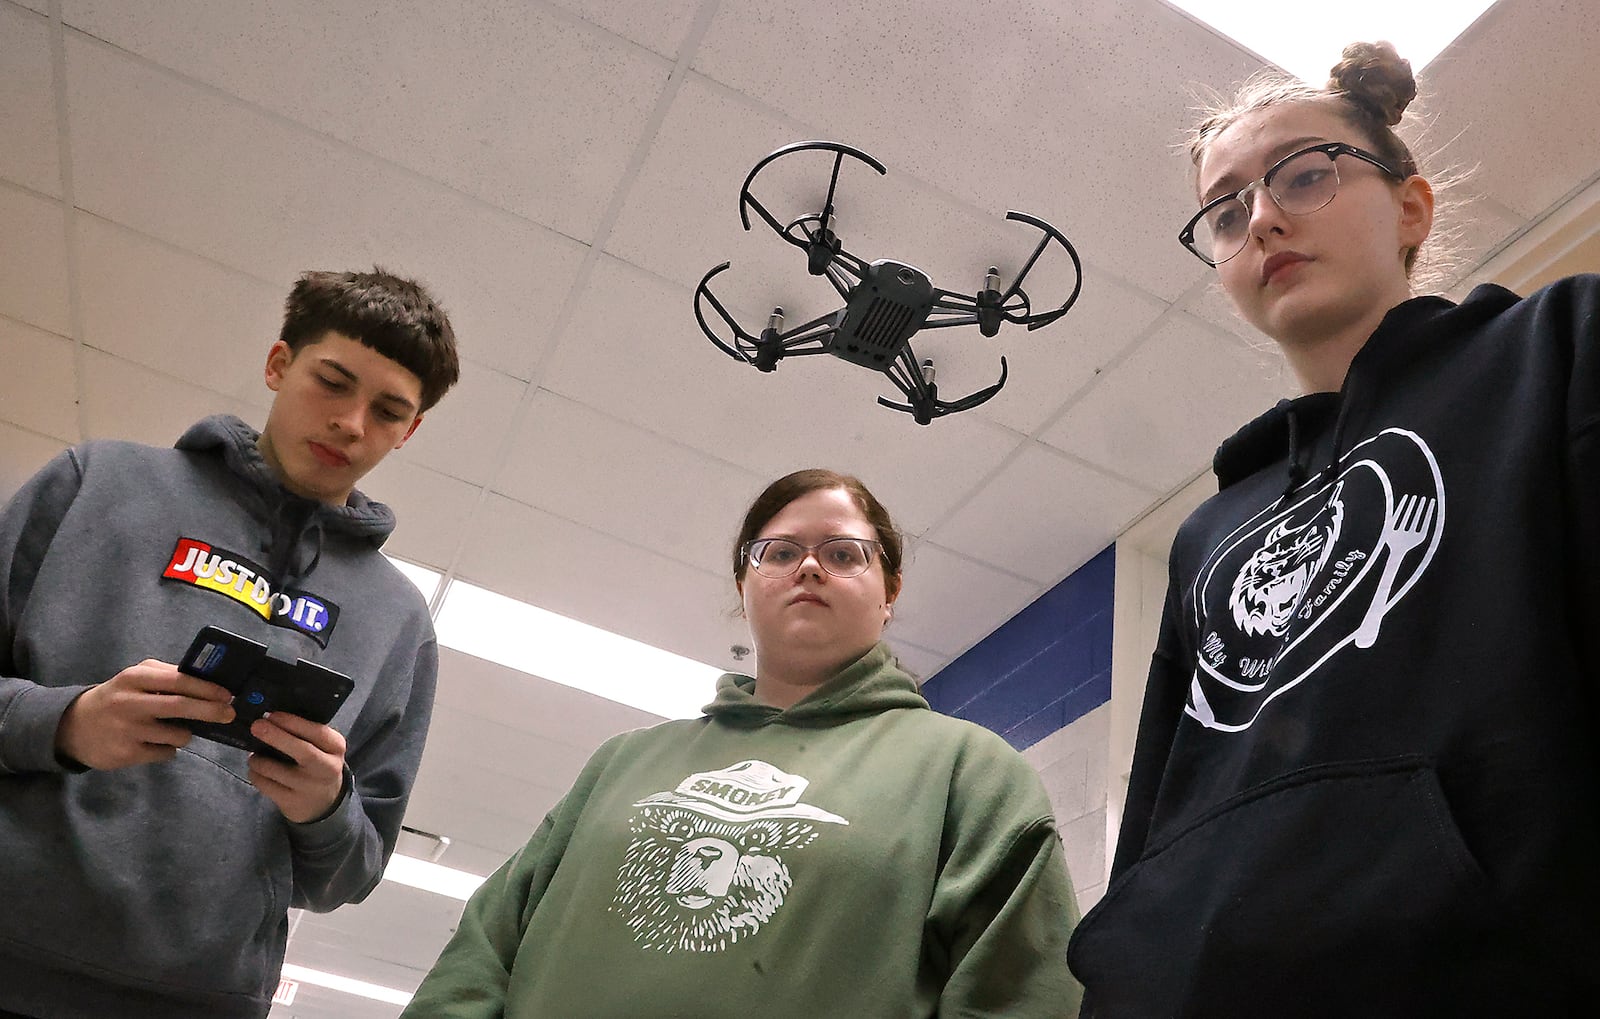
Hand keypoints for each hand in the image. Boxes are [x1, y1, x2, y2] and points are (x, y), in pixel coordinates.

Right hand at [55, 660, 235, 769]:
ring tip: (174, 729)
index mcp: (134, 678)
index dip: (206, 688)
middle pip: (180, 706)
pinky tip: (155, 742)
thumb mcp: (136, 678)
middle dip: (211, 711)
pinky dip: (169, 748)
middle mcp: (129, 703)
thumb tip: (209, 681)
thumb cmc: (117, 697)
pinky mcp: (126, 754)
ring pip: (178, 735)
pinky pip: (166, 753)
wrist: (74, 726)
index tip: (227, 694)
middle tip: (229, 714)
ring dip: (186, 734)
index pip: (178, 680)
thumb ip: (167, 675)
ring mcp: (127, 730)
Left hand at [247, 712, 347, 823]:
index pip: (317, 732)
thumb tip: (273, 717)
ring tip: (254, 756)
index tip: (273, 715)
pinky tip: (257, 770)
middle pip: (302, 751)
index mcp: (336, 748)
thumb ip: (307, 733)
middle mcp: (326, 768)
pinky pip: (266, 785)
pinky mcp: (292, 802)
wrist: (324, 802)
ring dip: (258, 760)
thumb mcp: (324, 747)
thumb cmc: (318, 764)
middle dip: (276, 736)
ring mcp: (309, 787)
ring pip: (276, 770)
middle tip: (256, 726)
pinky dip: (256, 774)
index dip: (293, 722)